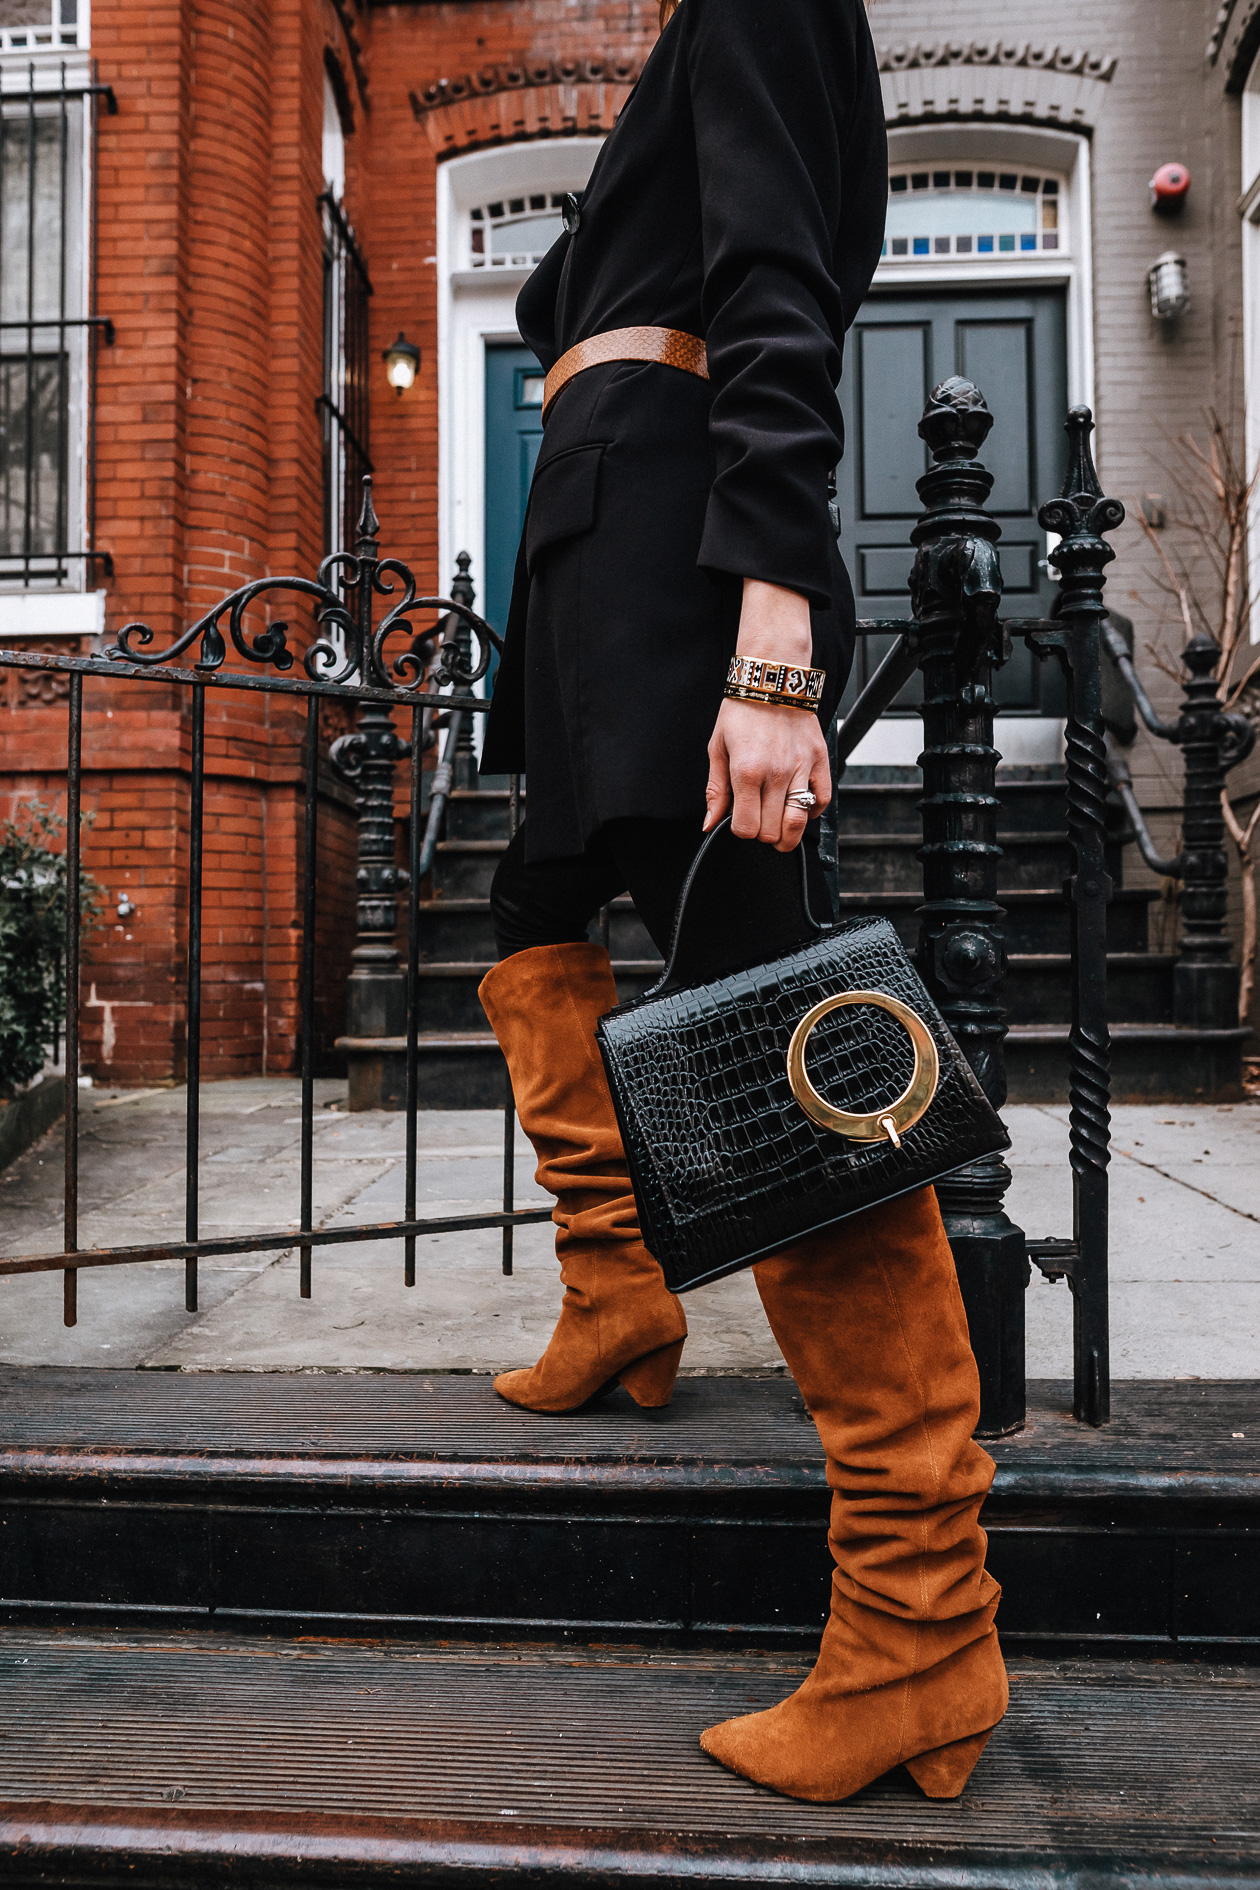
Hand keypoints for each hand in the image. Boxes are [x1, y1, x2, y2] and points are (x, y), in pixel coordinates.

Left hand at [703, 579, 831, 851]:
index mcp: (746, 771)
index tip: (738, 821)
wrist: (773, 681)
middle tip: (757, 820)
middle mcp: (776, 774)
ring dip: (786, 834)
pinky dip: (810, 812)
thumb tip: (710, 824)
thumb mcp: (717, 748)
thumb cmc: (742, 712)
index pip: (745, 827)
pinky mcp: (820, 761)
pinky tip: (797, 805)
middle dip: (761, 834)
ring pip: (798, 824)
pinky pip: (821, 802)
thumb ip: (715, 790)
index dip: (739, 831)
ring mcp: (802, 769)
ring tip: (778, 828)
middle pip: (772, 832)